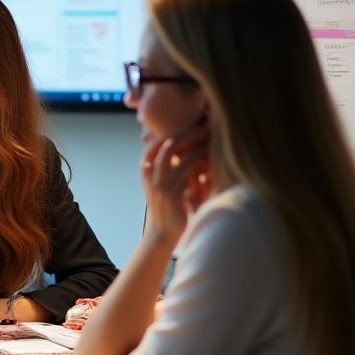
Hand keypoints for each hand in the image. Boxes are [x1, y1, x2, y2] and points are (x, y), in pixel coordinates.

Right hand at [141, 114, 210, 242]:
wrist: (162, 235)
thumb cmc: (168, 212)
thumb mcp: (166, 188)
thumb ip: (171, 172)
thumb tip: (186, 156)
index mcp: (145, 171)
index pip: (154, 143)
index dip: (170, 130)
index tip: (187, 120)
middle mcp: (148, 173)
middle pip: (164, 143)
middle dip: (182, 130)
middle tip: (199, 119)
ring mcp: (157, 181)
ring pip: (173, 152)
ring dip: (191, 140)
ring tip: (206, 130)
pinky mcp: (169, 190)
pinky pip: (184, 168)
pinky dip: (196, 158)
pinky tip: (208, 151)